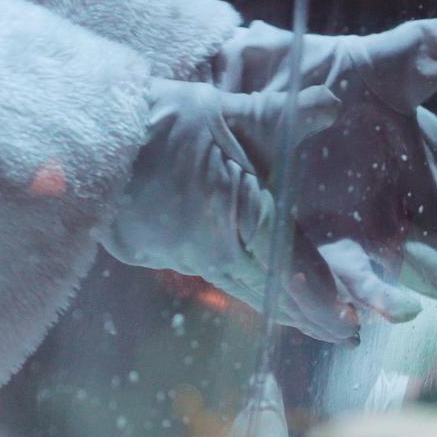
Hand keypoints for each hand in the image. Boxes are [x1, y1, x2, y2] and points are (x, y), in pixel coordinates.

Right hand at [101, 79, 358, 342]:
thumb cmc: (162, 122)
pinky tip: (254, 289)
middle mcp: (213, 249)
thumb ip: (286, 114)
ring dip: (277, 306)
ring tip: (309, 322)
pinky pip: (211, 274)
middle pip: (272, 290)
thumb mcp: (231, 112)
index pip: (293, 266)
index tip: (351, 323)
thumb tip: (333, 101)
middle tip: (344, 335)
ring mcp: (181, 255)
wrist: (85, 136)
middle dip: (310, 315)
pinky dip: (241, 285)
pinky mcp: (155, 253)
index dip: (324, 298)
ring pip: (241, 287)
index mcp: (238, 219)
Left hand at [212, 15, 436, 320]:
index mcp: (419, 149)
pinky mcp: (321, 240)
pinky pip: (345, 272)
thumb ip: (429, 48)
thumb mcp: (378, 62)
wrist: (259, 94)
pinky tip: (375, 319)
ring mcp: (365, 221)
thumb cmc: (324, 76)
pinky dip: (365, 294)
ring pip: (406, 259)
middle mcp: (400, 194)